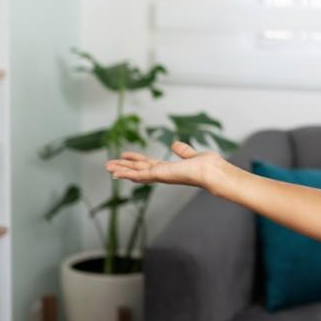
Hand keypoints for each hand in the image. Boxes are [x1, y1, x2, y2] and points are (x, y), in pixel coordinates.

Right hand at [105, 142, 224, 192]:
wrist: (212, 172)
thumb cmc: (207, 166)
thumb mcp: (191, 156)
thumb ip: (183, 151)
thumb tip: (175, 145)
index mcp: (169, 168)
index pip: (147, 164)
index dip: (135, 161)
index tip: (124, 157)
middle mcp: (162, 173)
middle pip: (138, 170)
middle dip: (124, 167)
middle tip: (108, 165)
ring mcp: (160, 175)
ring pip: (136, 173)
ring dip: (122, 170)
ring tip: (108, 167)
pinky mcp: (160, 175)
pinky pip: (140, 174)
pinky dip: (128, 173)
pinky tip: (118, 172)